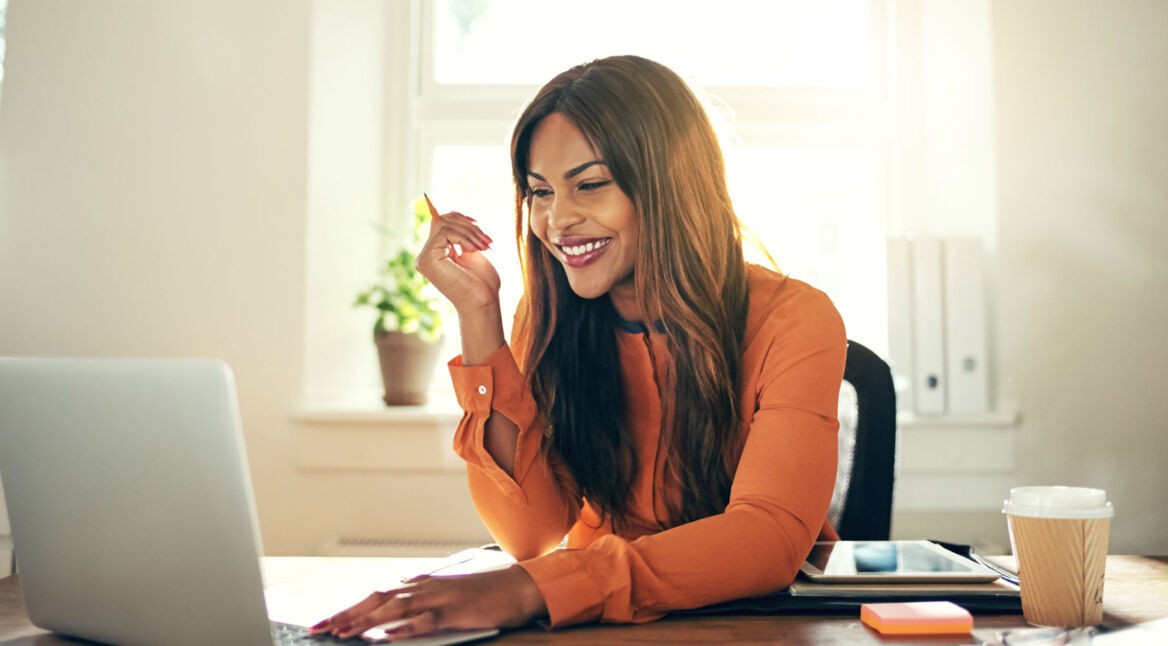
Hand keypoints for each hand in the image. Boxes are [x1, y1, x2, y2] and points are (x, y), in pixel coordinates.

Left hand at [310, 565, 546, 639]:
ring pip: (394, 609)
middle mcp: (425, 587)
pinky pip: (425, 620)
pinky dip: (405, 628)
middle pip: (377, 599)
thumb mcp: (447, 596)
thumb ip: (421, 601)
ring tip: (342, 632)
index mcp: (421, 585)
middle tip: (318, 628)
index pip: (376, 595)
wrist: (520, 585)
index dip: (348, 608)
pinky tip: (388, 635)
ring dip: (366, 621)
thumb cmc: (486, 594)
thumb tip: (395, 611)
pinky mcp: (456, 612)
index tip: (325, 622)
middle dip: (345, 614)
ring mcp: (440, 598)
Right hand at [415, 195, 501, 315]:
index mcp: (436, 254)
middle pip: (442, 221)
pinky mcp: (427, 259)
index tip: (477, 224)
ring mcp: (424, 258)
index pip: (440, 223)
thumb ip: (461, 235)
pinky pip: (444, 232)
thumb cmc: (482, 283)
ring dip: (470, 232)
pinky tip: (474, 250)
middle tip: (487, 240)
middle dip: (468, 226)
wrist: (483, 303)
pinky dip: (464, 237)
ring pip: (444, 225)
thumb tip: (452, 213)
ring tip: (484, 246)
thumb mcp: (472, 251)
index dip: (458, 217)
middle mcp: (426, 256)